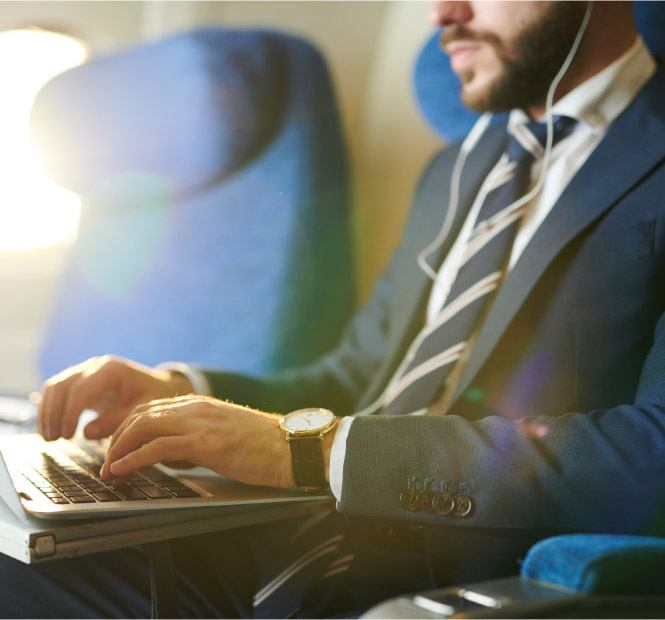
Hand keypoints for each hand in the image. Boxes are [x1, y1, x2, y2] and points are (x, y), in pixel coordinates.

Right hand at [38, 356, 192, 440]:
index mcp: (111, 370)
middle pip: (62, 385)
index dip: (70, 413)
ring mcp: (85, 372)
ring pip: (54, 387)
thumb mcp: (142, 410)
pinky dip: (50, 410)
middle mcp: (94, 367)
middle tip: (54, 439)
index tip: (67, 436)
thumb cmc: (153, 397)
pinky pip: (57, 393)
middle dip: (54, 413)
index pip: (81, 389)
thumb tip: (85, 433)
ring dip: (48, 412)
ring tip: (50, 438)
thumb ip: (117, 421)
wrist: (159, 387)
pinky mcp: (80, 383)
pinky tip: (51, 430)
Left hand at [100, 395, 294, 487]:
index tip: (117, 450)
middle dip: (116, 439)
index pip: (150, 409)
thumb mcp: (223, 436)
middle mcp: (195, 408)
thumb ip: (196, 440)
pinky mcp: (205, 443)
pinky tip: (121, 470)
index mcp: (200, 405)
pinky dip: (133, 458)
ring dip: (118, 450)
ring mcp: (199, 423)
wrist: (291, 446)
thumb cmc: (263, 446)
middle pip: (139, 415)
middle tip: (106, 464)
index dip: (126, 429)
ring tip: (108, 471)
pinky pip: (157, 447)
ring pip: (142, 426)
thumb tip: (170, 457)